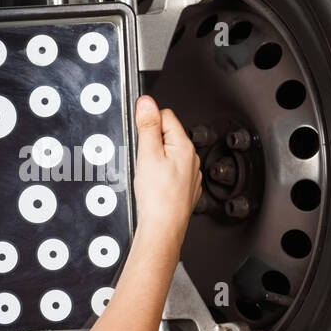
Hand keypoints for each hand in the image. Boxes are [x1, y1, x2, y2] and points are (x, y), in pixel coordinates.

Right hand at [131, 95, 201, 241]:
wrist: (163, 228)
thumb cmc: (158, 197)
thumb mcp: (147, 155)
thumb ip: (147, 126)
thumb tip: (147, 102)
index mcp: (184, 145)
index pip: (165, 116)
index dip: (148, 122)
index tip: (139, 134)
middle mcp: (191, 158)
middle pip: (167, 135)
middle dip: (151, 142)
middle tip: (142, 158)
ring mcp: (189, 174)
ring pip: (168, 154)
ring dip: (155, 159)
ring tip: (147, 174)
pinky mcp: (184, 188)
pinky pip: (171, 171)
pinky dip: (160, 174)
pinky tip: (153, 185)